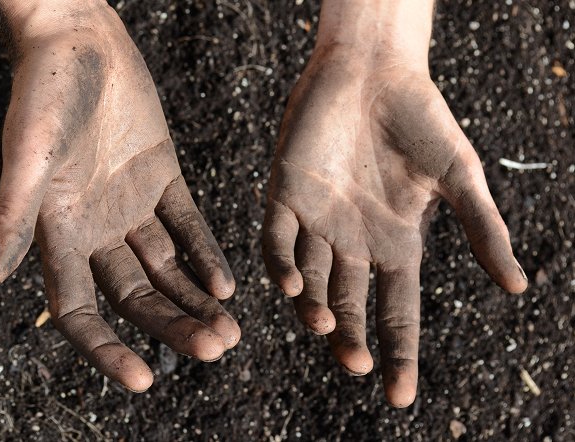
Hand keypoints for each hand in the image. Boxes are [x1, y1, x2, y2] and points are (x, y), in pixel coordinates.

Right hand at [0, 1, 238, 390]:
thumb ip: (12, 215)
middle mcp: (96, 229)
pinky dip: (205, 253)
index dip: (109, 349)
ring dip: (197, 299)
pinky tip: (226, 282)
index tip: (146, 380)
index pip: (82, 312)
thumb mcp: (28, 155)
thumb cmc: (43, 92)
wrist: (78, 39)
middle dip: (174, 324)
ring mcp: (132, 206)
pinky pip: (187, 225)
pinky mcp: (163, 177)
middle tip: (216, 348)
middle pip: (137, 296)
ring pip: (167, 267)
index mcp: (59, 234)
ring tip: (230, 329)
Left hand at [262, 12, 526, 405]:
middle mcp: (352, 243)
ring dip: (312, 308)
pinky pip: (277, 241)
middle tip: (357, 365)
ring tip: (325, 328)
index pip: (396, 312)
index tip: (400, 397)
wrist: (373, 71)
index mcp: (393, 246)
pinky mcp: (285, 196)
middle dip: (350, 339)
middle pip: (347, 305)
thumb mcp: (458, 178)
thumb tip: (517, 288)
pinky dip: (281, 265)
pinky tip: (292, 285)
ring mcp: (316, 222)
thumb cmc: (421, 120)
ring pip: (307, 281)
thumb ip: (483, 229)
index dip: (398, 352)